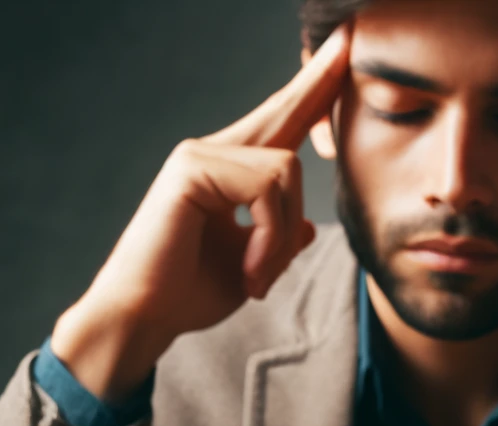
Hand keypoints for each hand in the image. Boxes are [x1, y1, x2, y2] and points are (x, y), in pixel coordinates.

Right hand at [51, 25, 350, 401]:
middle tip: (350, 36)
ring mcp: (200, 155)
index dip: (313, 94)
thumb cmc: (190, 294)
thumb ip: (280, 241)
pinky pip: (266, 189)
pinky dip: (268, 239)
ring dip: (282, 237)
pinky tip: (251, 274)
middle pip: (283, 111)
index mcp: (230, 172)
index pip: (282, 127)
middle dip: (318, 80)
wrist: (147, 317)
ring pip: (287, 171)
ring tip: (258, 278)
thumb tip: (309, 226)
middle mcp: (214, 153)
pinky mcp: (191, 167)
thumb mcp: (253, 267)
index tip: (342, 56)